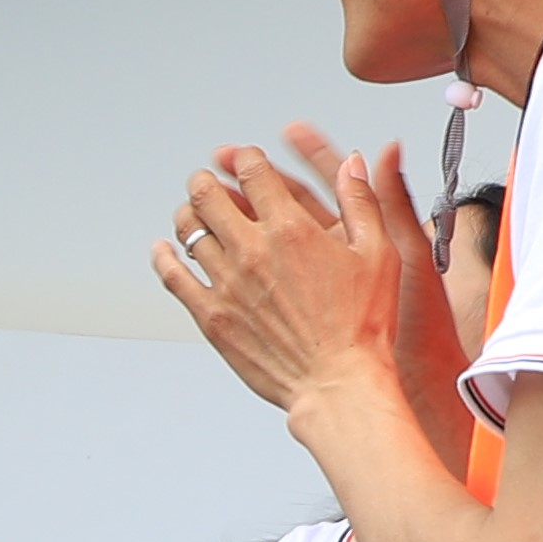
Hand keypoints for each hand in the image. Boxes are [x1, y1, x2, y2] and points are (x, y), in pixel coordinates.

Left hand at [157, 130, 413, 424]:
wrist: (338, 383)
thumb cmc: (363, 325)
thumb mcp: (379, 254)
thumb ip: (361, 201)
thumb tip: (352, 162)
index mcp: (291, 228)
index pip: (252, 171)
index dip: (245, 158)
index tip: (245, 159)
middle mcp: (253, 250)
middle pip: (207, 193)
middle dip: (205, 179)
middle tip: (207, 180)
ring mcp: (227, 283)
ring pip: (188, 230)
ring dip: (187, 214)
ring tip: (193, 212)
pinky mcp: (211, 315)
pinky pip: (173, 276)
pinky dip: (163, 257)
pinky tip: (163, 249)